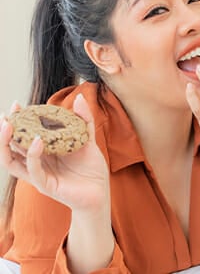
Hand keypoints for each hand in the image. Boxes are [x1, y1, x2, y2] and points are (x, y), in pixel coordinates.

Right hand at [0, 94, 108, 212]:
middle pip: (12, 147)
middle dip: (6, 131)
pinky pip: (34, 171)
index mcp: (45, 151)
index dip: (18, 120)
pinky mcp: (46, 186)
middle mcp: (38, 162)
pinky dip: (32, 156)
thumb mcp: (88, 139)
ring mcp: (40, 175)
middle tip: (6, 115)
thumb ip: (84, 119)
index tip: (16, 105)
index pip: (24, 135)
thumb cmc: (92, 168)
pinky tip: (37, 141)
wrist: (101, 192)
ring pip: (12, 161)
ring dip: (7, 144)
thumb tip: (79, 97)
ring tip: (9, 125)